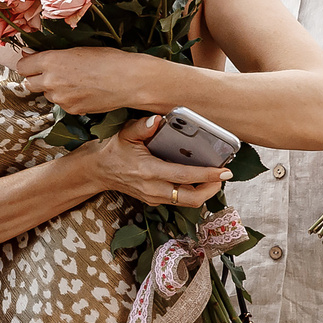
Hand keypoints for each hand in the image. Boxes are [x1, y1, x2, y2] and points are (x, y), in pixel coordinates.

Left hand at [11, 47, 155, 114]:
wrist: (128, 80)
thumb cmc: (108, 59)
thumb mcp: (77, 49)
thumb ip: (53, 55)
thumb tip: (32, 55)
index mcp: (51, 61)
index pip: (23, 66)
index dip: (28, 64)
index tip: (33, 63)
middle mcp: (51, 81)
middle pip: (29, 83)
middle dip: (36, 79)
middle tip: (51, 73)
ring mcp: (60, 98)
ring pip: (47, 95)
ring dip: (53, 89)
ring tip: (74, 82)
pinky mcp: (71, 110)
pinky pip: (61, 104)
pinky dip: (67, 99)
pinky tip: (83, 91)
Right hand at [78, 114, 229, 208]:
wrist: (98, 171)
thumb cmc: (114, 151)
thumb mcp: (125, 134)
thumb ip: (141, 126)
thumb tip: (158, 120)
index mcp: (149, 171)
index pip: (184, 177)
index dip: (208, 175)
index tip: (224, 171)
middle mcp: (153, 189)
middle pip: (191, 198)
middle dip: (212, 189)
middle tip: (222, 176)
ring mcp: (154, 197)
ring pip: (187, 202)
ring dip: (204, 192)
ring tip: (213, 177)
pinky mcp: (154, 200)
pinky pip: (179, 200)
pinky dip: (193, 192)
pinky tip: (198, 180)